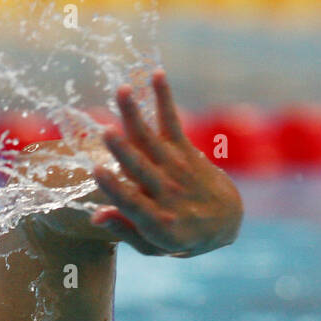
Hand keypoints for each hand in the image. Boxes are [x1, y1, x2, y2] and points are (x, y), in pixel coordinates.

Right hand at [90, 69, 242, 256]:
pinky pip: (172, 122)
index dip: (114, 189)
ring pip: (152, 141)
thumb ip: (125, 230)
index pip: (132, 203)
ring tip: (122, 91)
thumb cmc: (179, 236)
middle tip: (107, 133)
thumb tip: (95, 216)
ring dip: (135, 115)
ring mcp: (178, 170)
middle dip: (123, 151)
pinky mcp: (185, 151)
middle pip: (141, 170)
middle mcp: (168, 194)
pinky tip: (156, 75)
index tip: (97, 172)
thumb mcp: (153, 246)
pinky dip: (164, 98)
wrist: (225, 221)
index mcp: (158, 222)